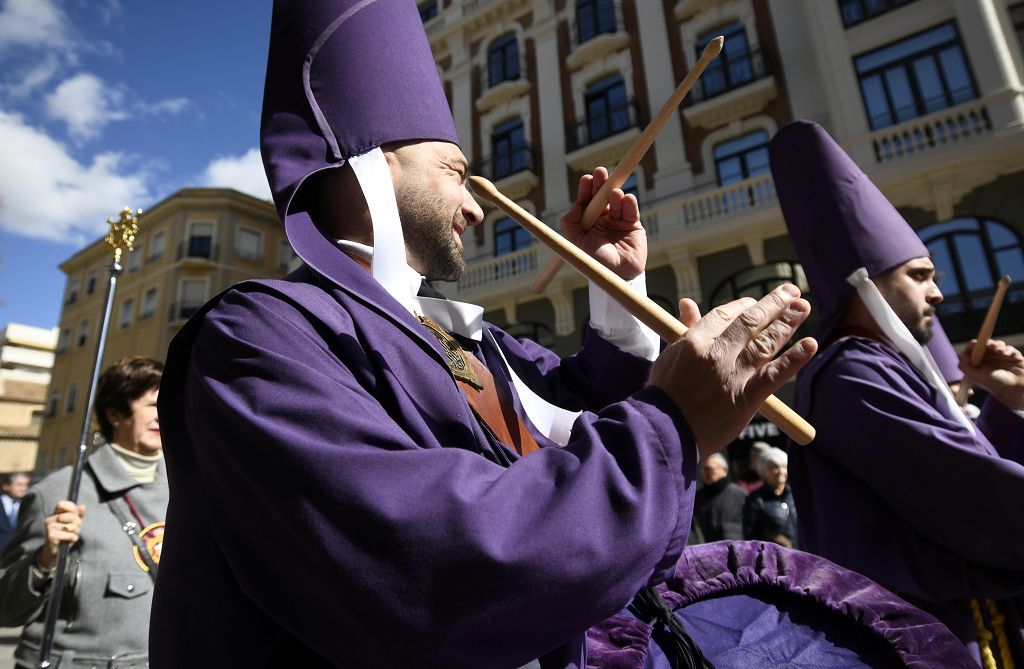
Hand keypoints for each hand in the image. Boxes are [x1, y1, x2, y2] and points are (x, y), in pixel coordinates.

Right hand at [36, 500, 85, 569]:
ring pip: (71, 526)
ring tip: (71, 535)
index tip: (76, 513)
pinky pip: (69, 535)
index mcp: (55, 514)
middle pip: (71, 516)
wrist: (55, 551)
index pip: (61, 504)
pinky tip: (69, 540)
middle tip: (75, 528)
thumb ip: (78, 515)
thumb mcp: (73, 524)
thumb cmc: (66, 535)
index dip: (71, 508)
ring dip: (75, 532)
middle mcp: (50, 519)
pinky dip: (73, 538)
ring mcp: (50, 527)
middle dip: (78, 523)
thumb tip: (82, 506)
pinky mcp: (51, 536)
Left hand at [560, 167, 645, 280]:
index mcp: (586, 222)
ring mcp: (617, 220)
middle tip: (601, 172)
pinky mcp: (633, 224)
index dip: (586, 189)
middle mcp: (601, 219)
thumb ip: (570, 223)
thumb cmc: (594, 262)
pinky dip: (629, 202)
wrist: (617, 275)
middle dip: (600, 183)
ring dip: (614, 194)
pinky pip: (630, 209)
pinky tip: (627, 199)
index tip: (587, 179)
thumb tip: (575, 205)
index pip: (586, 201)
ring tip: (614, 194)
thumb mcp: (575, 243)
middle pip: (601, 196)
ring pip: (616, 200)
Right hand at [648, 285, 816, 457]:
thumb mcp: (670, 356)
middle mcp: (716, 353)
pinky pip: (775, 375)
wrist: (665, 431)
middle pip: (750, 321)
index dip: (744, 305)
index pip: (725, 314)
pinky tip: (809, 345)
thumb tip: (687, 302)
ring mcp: (733, 374)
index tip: (756, 303)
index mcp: (694, 341)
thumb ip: (685, 329)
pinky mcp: (747, 396)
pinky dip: (794, 359)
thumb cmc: (664, 395)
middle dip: (773, 303)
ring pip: (766, 342)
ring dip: (787, 322)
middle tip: (790, 291)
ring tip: (803, 306)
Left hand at [960, 339, 1023, 410]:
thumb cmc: (994, 384)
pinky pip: (1010, 349)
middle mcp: (990, 359)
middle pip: (987, 344)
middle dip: (988, 343)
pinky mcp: (1012, 357)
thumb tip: (964, 353)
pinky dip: (1009, 350)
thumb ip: (964, 366)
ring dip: (999, 346)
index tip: (974, 343)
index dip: (974, 344)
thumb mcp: (975, 376)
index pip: (974, 349)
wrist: (1015, 389)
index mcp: (980, 362)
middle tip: (990, 346)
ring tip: (1000, 352)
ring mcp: (1001, 357)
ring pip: (998, 344)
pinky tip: (1009, 355)